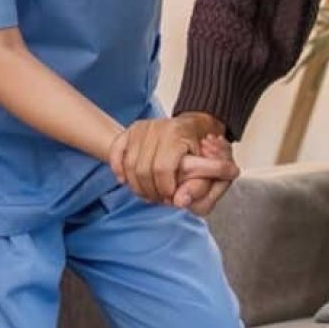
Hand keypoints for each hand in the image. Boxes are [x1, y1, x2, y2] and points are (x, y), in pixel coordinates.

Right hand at [109, 113, 236, 208]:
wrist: (195, 125)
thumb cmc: (202, 146)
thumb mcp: (212, 165)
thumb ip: (200, 186)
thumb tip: (180, 203)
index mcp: (177, 133)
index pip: (162, 169)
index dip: (165, 188)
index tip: (172, 196)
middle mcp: (156, 127)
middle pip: (143, 169)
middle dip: (151, 191)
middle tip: (161, 198)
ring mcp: (141, 128)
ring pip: (129, 165)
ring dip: (136, 185)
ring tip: (150, 192)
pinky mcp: (130, 131)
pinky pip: (116, 154)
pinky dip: (119, 170)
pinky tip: (128, 180)